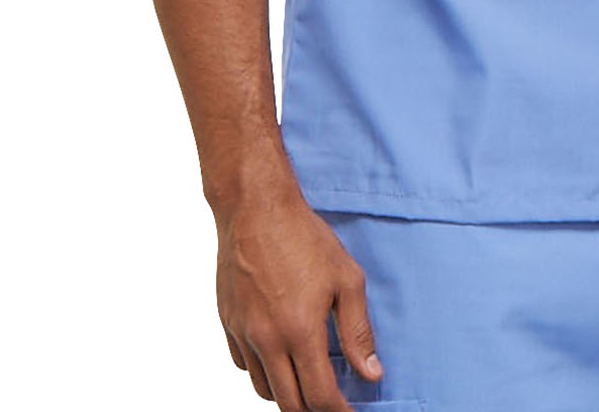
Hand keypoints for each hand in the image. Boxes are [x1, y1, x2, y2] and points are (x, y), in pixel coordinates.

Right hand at [214, 186, 384, 411]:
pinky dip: (262, 371)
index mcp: (300, 331)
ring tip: (306, 379)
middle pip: (289, 404)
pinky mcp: (228, 323)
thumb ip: (358, 331)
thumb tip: (371, 373)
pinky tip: (278, 355)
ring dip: (286, 393)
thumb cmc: (303, 237)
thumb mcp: (346, 279)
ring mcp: (243, 333)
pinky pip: (243, 365)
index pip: (320, 397)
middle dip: (313, 410)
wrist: (255, 208)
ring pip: (263, 390)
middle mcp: (267, 340)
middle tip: (330, 400)